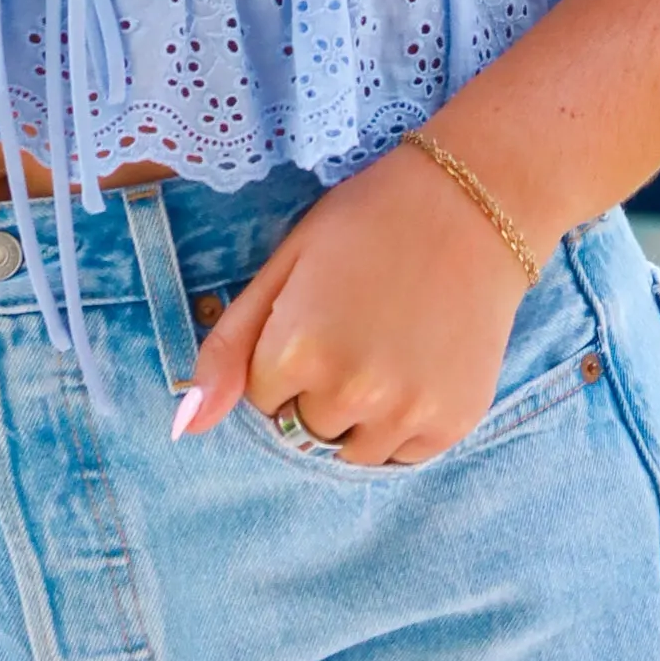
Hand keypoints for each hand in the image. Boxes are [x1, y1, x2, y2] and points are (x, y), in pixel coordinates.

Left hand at [172, 139, 542, 467]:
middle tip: (353, 325)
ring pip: (350, 449)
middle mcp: (349, 391)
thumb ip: (230, 348)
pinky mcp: (451, 423)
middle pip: (303, 428)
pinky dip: (401, 424)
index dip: (283, 356)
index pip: (260, 399)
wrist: (473, 204)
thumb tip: (186, 429)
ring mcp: (405, 412)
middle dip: (316, 389)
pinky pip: (401, 456)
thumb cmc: (368, 223)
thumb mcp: (285, 265)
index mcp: (297, 349)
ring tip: (385, 345)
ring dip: (357, 414)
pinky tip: (417, 363)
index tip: (316, 314)